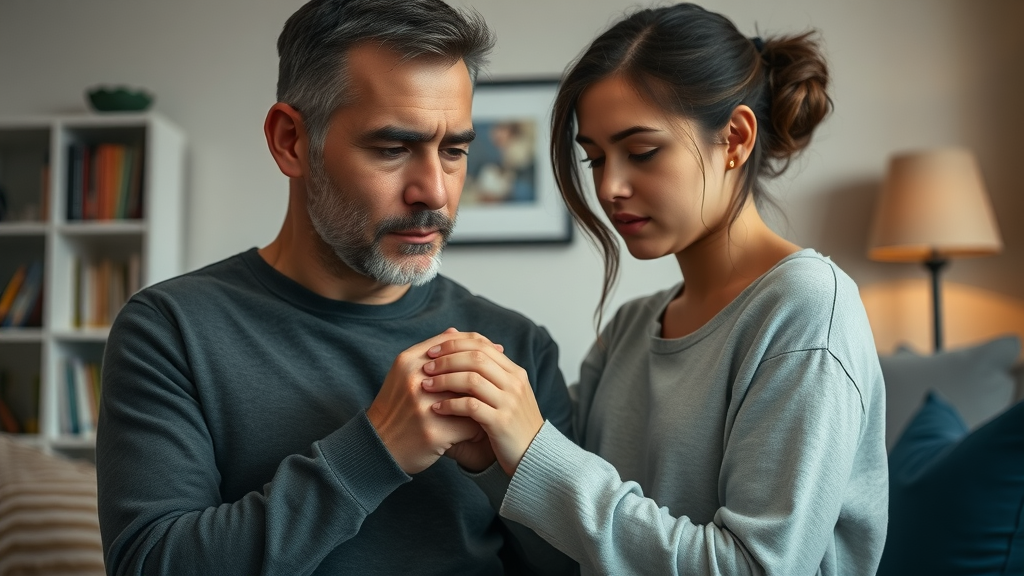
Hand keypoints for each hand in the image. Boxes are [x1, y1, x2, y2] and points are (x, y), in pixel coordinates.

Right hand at [367, 328, 498, 473]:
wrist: (377, 448)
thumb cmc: (396, 408)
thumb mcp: (405, 374)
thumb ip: (429, 353)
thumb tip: (456, 331)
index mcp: (408, 362)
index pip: (451, 343)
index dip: (477, 345)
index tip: (494, 352)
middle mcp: (415, 381)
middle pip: (465, 368)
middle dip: (484, 375)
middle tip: (498, 380)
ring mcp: (423, 406)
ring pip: (471, 397)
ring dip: (484, 402)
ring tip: (492, 406)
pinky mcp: (433, 432)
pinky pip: (470, 425)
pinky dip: (478, 427)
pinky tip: (482, 430)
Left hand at [423, 334, 543, 475]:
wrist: (534, 456)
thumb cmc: (511, 425)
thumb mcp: (505, 396)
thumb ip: (487, 377)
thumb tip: (455, 357)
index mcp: (514, 372)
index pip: (482, 345)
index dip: (454, 345)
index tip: (432, 351)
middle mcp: (514, 383)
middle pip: (475, 358)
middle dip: (446, 360)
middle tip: (426, 366)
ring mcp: (509, 402)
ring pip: (472, 380)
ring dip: (444, 380)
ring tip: (426, 385)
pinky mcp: (501, 423)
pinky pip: (471, 407)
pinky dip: (450, 405)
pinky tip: (436, 408)